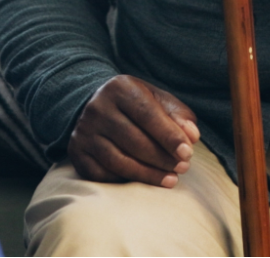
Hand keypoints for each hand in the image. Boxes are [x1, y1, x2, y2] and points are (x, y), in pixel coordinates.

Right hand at [67, 75, 200, 187]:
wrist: (97, 106)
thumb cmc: (137, 106)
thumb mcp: (158, 100)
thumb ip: (179, 115)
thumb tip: (192, 136)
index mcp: (119, 88)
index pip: (147, 114)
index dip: (169, 136)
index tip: (187, 153)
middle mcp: (97, 107)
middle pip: (133, 140)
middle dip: (162, 158)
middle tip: (182, 168)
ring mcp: (84, 131)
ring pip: (118, 161)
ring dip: (148, 174)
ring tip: (171, 179)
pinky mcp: (76, 151)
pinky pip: (102, 174)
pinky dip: (125, 181)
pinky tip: (144, 181)